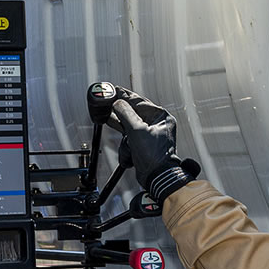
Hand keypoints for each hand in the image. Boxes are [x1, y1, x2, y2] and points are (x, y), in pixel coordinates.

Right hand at [89, 81, 194, 200]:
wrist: (157, 178)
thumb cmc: (154, 156)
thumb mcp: (137, 130)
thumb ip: (125, 113)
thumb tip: (118, 102)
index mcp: (160, 117)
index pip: (138, 101)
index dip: (124, 96)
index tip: (113, 91)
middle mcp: (156, 124)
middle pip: (132, 115)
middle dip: (121, 120)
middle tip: (108, 110)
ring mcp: (149, 136)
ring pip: (128, 130)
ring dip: (126, 142)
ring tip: (130, 148)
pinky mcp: (142, 147)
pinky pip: (129, 142)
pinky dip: (127, 150)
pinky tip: (131, 156)